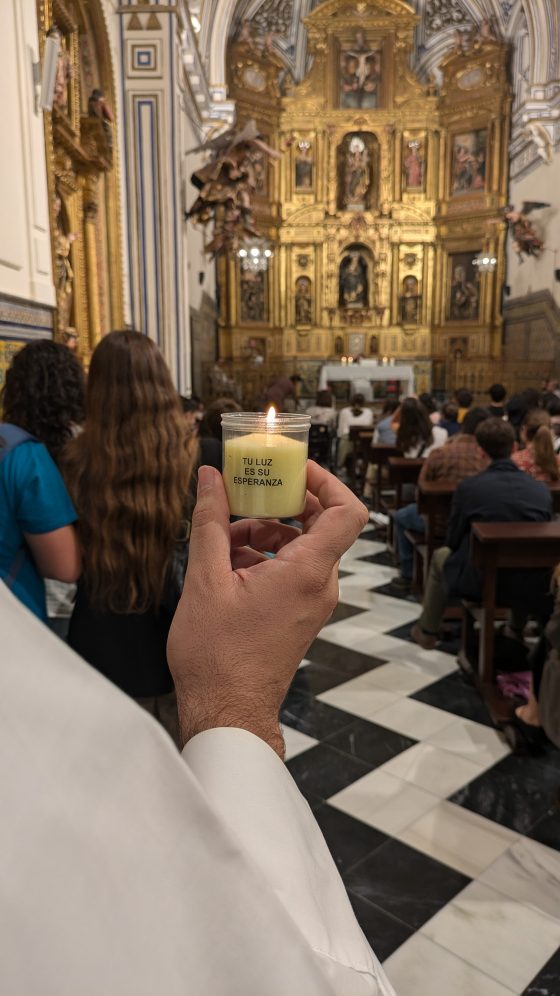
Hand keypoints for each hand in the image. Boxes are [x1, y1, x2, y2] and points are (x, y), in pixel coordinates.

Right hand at [167, 462, 367, 755]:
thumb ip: (210, 521)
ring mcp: (312, 602)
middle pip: (319, 524)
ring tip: (222, 541)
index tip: (293, 468)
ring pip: (300, 547)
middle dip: (280, 505)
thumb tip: (209, 477)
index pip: (347, 511)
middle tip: (246, 495)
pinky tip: (226, 566)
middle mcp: (320, 586)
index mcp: (307, 573)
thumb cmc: (217, 655)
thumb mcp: (204, 579)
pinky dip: (264, 557)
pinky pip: (292, 570)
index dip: (327, 480)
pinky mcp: (300, 614)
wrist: (226, 712)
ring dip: (264, 533)